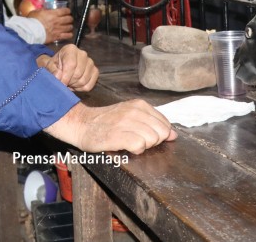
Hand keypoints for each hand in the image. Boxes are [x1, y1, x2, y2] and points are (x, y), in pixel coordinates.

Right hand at [27, 7, 73, 43]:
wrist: (31, 32)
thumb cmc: (33, 21)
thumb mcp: (36, 12)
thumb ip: (42, 10)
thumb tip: (44, 9)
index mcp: (53, 14)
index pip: (65, 10)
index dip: (68, 10)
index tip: (67, 11)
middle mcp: (58, 21)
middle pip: (69, 19)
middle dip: (70, 18)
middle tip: (69, 19)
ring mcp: (58, 29)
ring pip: (69, 27)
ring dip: (70, 26)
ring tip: (69, 26)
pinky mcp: (57, 37)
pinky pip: (67, 36)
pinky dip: (69, 34)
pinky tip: (69, 34)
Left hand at [37, 45, 98, 90]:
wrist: (61, 66)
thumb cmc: (55, 65)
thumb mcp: (49, 66)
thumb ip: (52, 70)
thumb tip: (58, 76)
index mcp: (71, 49)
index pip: (71, 65)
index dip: (65, 77)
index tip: (61, 83)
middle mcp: (83, 54)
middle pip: (78, 74)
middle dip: (69, 82)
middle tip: (63, 82)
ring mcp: (90, 63)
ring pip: (83, 81)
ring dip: (74, 85)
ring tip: (68, 82)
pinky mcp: (95, 71)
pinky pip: (89, 86)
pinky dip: (80, 89)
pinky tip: (75, 84)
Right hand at [45, 100, 176, 154]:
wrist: (82, 124)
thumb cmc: (106, 122)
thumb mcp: (130, 115)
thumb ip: (152, 122)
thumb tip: (173, 135)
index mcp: (139, 105)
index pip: (165, 124)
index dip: (159, 135)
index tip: (145, 136)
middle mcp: (134, 111)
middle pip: (161, 133)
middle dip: (153, 141)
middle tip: (137, 140)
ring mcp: (126, 122)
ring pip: (152, 139)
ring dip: (143, 146)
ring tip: (129, 143)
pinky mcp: (118, 135)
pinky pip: (140, 146)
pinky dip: (135, 150)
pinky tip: (126, 147)